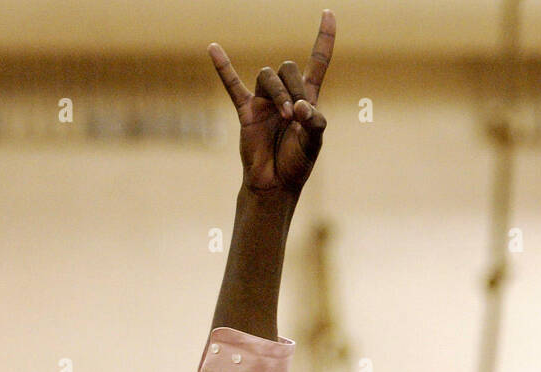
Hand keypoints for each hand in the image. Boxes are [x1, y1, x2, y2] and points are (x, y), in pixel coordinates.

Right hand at [209, 9, 333, 194]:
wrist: (274, 185)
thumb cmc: (297, 164)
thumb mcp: (314, 143)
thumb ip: (314, 123)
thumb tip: (299, 106)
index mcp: (307, 99)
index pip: (318, 61)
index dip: (324, 38)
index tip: (328, 13)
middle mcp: (285, 95)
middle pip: (289, 68)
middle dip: (294, 87)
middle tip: (296, 115)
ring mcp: (264, 101)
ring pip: (268, 76)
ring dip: (279, 93)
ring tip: (285, 117)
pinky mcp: (246, 111)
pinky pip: (232, 85)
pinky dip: (223, 67)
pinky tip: (213, 48)